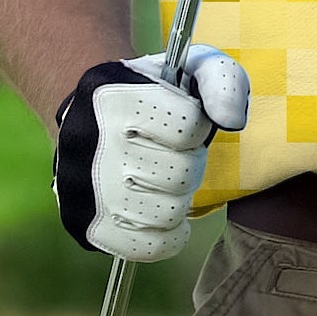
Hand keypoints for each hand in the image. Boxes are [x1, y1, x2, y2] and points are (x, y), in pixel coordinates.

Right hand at [52, 45, 249, 260]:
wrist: (90, 113)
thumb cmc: (154, 91)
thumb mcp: (192, 67)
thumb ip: (224, 82)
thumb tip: (232, 122)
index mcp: (117, 99)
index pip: (189, 127)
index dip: (198, 125)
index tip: (185, 121)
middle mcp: (93, 146)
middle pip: (180, 175)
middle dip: (190, 163)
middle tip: (175, 154)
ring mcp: (84, 192)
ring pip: (167, 214)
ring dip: (178, 198)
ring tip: (165, 180)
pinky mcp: (85, 226)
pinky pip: (147, 248)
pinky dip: (167, 235)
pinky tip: (163, 211)